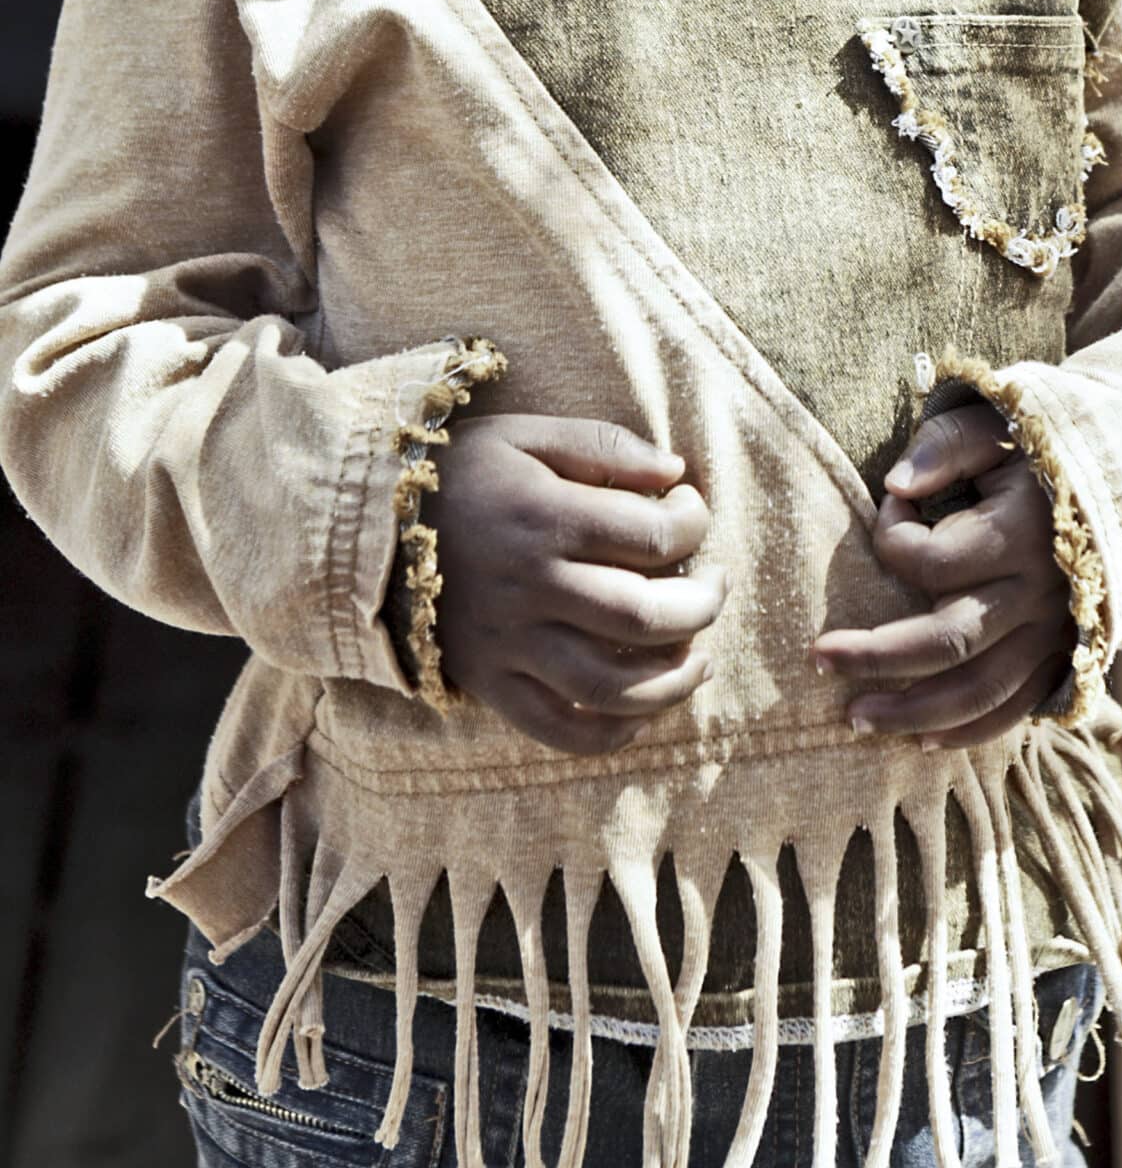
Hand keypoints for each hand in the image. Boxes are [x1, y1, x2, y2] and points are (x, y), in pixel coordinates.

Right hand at [432, 415, 718, 756]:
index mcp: (544, 517)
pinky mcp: (489, 685)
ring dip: (674, 679)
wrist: (361, 529)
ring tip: (698, 655)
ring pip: (612, 685)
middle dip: (703, 605)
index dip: (693, 524)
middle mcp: (530, 587)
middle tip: (715, 586)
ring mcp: (508, 645)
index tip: (688, 512)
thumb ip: (605, 448)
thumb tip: (677, 474)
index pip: (655, 536)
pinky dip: (613, 731)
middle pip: (645, 616)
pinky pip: (561, 730)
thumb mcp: (526, 435)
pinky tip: (642, 708)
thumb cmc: (460, 476)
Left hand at [811, 402, 1074, 746]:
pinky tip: (919, 742)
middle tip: (819, 658)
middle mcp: (1042, 591)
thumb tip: (894, 486)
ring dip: (913, 713)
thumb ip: (944, 447)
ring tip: (854, 718)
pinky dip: (969, 732)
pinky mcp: (1064, 658)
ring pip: (980, 691)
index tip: (885, 508)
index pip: (936, 561)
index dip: (892, 540)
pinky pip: (1015, 709)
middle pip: (949, 641)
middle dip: (876, 656)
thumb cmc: (1040, 451)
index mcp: (1023, 531)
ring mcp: (1056, 632)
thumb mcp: (996, 426)